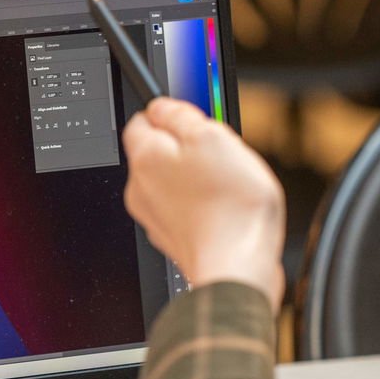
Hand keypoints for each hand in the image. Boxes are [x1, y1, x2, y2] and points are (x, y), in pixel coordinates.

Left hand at [122, 98, 286, 312]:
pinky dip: (205, 207)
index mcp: (146, 158)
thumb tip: (162, 108)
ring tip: (228, 187)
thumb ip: (181, 116)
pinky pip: (188, 211)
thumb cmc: (230, 207)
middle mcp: (141, 190)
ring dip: (199, 180)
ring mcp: (156, 219)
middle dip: (188, 150)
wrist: (238, 270)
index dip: (172, 115)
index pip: (142, 120)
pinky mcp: (176, 241)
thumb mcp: (213, 137)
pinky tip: (228, 211)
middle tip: (220, 156)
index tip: (196, 121)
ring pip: (175, 184)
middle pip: (160, 154)